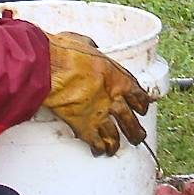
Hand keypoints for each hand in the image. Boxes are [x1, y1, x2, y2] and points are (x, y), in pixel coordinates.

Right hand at [44, 31, 151, 155]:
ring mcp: (99, 114)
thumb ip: (92, 48)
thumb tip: (91, 46)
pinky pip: (94, 142)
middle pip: (130, 119)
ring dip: (117, 143)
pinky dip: (97, 148)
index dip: (142, 103)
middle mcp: (112, 99)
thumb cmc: (65, 53)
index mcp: (117, 77)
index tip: (144, 108)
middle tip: (138, 136)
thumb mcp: (85, 42)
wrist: (50, 68)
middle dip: (135, 130)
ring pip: (114, 134)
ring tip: (117, 149)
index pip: (137, 94)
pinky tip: (98, 151)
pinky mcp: (82, 125)